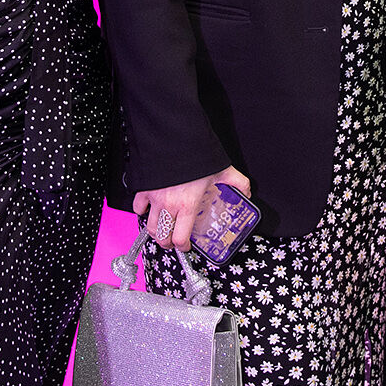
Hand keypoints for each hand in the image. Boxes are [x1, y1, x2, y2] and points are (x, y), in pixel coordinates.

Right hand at [132, 166, 252, 251]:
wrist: (176, 138)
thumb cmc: (197, 156)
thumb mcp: (224, 171)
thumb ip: (238, 183)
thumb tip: (247, 193)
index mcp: (187, 206)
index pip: (180, 238)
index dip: (183, 247)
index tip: (186, 245)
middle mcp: (169, 206)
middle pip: (162, 237)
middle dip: (168, 243)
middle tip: (174, 240)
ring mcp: (154, 198)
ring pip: (149, 226)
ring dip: (156, 231)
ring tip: (162, 230)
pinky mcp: (144, 189)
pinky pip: (137, 207)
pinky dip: (141, 211)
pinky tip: (148, 209)